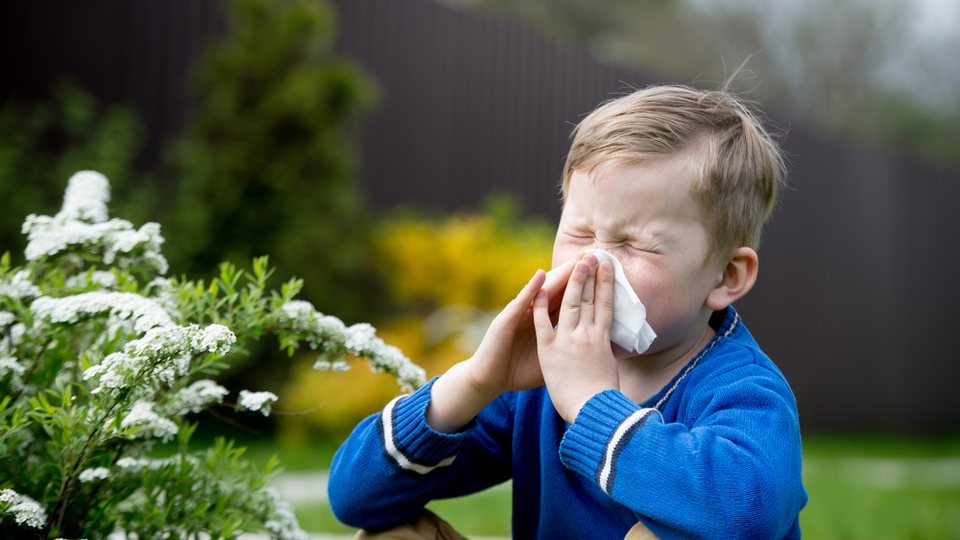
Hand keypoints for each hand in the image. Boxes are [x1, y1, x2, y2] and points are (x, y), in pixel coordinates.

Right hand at [426, 256, 580, 432]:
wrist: (489, 380)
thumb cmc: (518, 373)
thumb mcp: (549, 361)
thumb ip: (565, 352)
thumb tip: (591, 354)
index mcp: (547, 325)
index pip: (570, 302)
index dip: (586, 288)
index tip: (605, 276)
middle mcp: (534, 315)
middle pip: (560, 291)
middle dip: (577, 274)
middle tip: (595, 256)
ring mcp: (519, 316)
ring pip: (543, 292)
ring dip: (558, 275)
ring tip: (574, 260)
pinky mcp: (505, 321)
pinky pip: (521, 303)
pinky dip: (531, 289)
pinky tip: (540, 276)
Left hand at [533, 256, 618, 422]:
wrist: (593, 413)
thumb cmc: (605, 398)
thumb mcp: (609, 370)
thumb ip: (606, 354)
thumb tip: (612, 345)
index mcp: (602, 341)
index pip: (605, 305)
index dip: (607, 285)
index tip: (609, 268)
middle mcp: (587, 336)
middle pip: (589, 299)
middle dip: (591, 275)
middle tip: (594, 255)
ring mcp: (568, 341)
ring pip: (570, 304)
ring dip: (573, 281)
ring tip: (578, 262)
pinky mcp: (549, 351)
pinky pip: (543, 324)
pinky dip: (540, 306)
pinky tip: (539, 290)